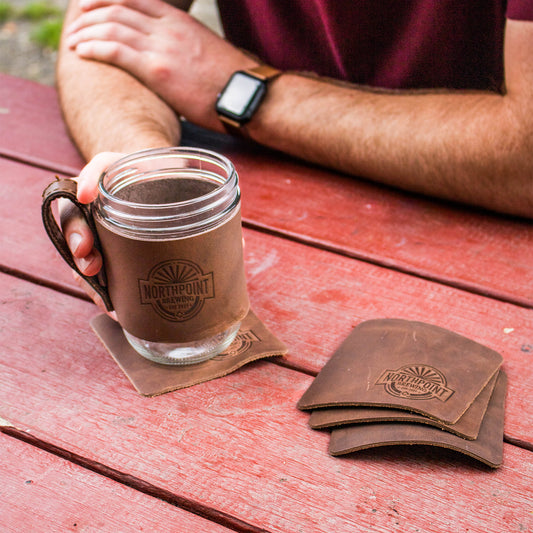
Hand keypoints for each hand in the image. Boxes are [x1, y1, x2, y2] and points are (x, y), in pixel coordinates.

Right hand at [60, 152, 123, 309]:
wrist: (160, 176)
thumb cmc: (134, 167)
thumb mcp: (112, 161)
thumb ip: (96, 170)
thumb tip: (85, 194)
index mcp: (83, 206)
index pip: (70, 222)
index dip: (75, 236)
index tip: (85, 247)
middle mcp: (92, 228)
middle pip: (78, 252)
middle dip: (82, 264)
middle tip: (93, 269)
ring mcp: (108, 246)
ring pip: (92, 272)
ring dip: (95, 287)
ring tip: (106, 301)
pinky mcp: (124, 260)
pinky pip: (111, 281)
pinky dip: (112, 297)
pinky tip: (118, 309)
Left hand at [65, 0, 258, 130]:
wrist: (247, 96)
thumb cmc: (232, 82)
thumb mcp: (206, 52)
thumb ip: (185, 47)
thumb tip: (179, 59)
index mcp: (179, 21)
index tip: (89, 7)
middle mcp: (167, 28)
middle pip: (118, 9)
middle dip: (91, 15)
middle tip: (77, 26)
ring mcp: (162, 47)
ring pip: (112, 26)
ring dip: (87, 32)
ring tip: (73, 42)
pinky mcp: (158, 70)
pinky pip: (116, 50)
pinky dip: (94, 47)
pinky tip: (81, 51)